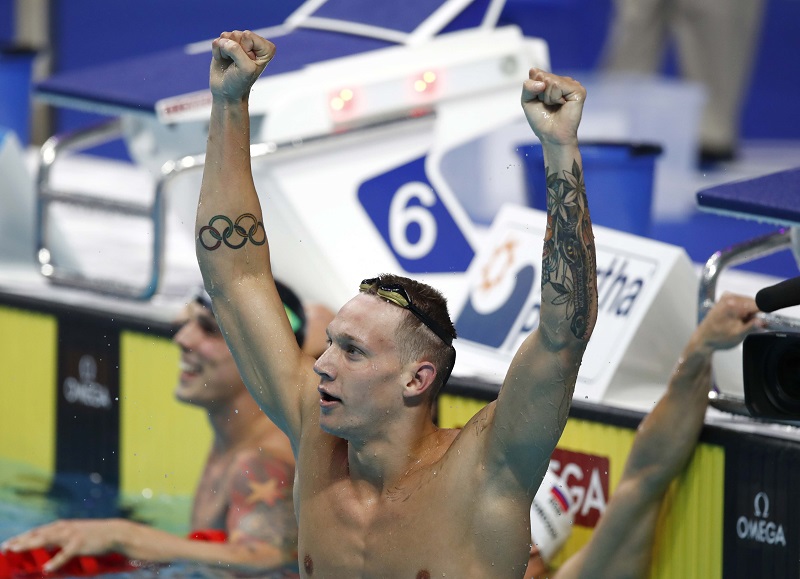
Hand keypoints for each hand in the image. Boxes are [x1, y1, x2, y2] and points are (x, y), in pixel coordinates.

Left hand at [1, 519, 126, 572]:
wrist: (114, 533)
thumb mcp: (75, 534)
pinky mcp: (79, 544)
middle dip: (20, 540)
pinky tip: (46, 569)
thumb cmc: (94, 535)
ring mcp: (71, 535)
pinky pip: (64, 554)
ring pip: (45, 540)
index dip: (22, 537)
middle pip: (37, 534)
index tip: (8, 544)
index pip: (37, 531)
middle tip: (5, 547)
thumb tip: (47, 551)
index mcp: (62, 526)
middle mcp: (63, 528)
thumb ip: (61, 540)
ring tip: (16, 550)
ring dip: (29, 545)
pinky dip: (54, 562)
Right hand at [210, 30, 275, 101]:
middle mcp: (254, 43)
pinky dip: (218, 52)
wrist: (226, 92)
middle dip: (234, 51)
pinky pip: (217, 41)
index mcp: (266, 48)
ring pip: (226, 36)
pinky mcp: (226, 44)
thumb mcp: (245, 68)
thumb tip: (221, 40)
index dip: (244, 51)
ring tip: (231, 63)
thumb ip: (236, 50)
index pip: (248, 35)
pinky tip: (223, 61)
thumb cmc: (240, 83)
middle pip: (237, 34)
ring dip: (225, 52)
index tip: (247, 64)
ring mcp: (239, 43)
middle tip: (237, 65)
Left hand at [521, 68, 585, 146]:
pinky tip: (562, 105)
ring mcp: (572, 84)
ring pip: (550, 80)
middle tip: (548, 105)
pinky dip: (555, 98)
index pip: (536, 73)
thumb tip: (541, 78)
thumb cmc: (541, 120)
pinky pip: (558, 85)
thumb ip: (528, 85)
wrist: (551, 135)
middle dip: (540, 94)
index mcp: (552, 80)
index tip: (539, 101)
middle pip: (543, 76)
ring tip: (555, 106)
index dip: (533, 89)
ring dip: (548, 97)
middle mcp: (563, 80)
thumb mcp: (527, 100)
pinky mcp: (579, 90)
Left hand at [695, 293, 764, 352]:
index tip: (765, 321)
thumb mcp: (739, 335)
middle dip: (754, 313)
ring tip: (740, 323)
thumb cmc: (719, 338)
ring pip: (747, 303)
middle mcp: (729, 297)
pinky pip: (740, 302)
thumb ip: (752, 326)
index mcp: (733, 305)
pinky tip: (736, 319)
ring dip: (748, 312)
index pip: (759, 304)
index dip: (764, 313)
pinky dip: (741, 310)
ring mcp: (726, 297)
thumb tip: (763, 321)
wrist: (704, 338)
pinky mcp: (724, 299)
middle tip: (748, 325)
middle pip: (753, 303)